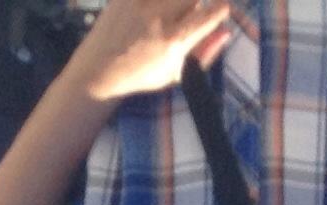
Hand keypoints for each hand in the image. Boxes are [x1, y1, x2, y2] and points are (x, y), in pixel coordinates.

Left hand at [71, 0, 234, 101]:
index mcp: (173, 41)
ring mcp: (140, 3)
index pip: (207, 15)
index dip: (220, 9)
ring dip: (177, 3)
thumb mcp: (176, 73)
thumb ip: (204, 53)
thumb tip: (227, 32)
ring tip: (172, 15)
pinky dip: (157, 3)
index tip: (223, 7)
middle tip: (191, 12)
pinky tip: (153, 15)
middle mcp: (158, 18)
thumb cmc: (142, 75)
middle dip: (195, 3)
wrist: (99, 70)